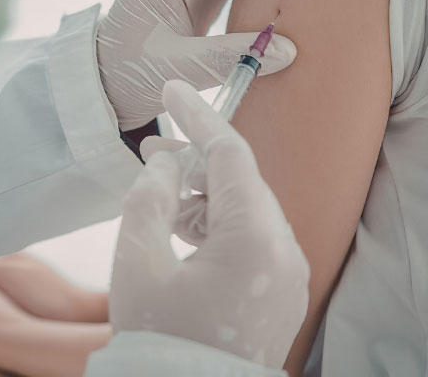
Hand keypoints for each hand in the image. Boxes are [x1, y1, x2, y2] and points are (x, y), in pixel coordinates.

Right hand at [109, 80, 309, 368]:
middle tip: (150, 149)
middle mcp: (285, 251)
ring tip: (160, 197)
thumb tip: (167, 163)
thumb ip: (150, 197)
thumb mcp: (137, 262)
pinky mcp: (284, 293)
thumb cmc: (159, 340)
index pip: (230, 153)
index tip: (172, 88)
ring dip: (205, 195)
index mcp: (254, 239)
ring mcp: (290, 275)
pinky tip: (184, 229)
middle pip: (241, 181)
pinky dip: (220, 225)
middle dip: (195, 159)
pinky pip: (255, 239)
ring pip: (247, 210)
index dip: (198, 115)